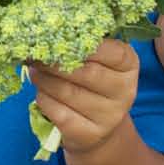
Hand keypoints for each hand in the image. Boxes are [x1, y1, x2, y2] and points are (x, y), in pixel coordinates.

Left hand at [29, 36, 139, 156]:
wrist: (98, 128)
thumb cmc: (93, 83)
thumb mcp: (98, 60)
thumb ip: (82, 44)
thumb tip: (47, 30)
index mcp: (129, 65)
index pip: (109, 50)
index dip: (79, 43)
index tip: (55, 36)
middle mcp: (125, 91)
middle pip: (84, 72)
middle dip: (54, 61)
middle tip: (34, 53)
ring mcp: (109, 116)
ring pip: (67, 92)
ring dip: (44, 79)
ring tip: (34, 70)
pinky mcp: (89, 134)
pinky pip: (58, 112)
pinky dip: (44, 99)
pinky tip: (41, 91)